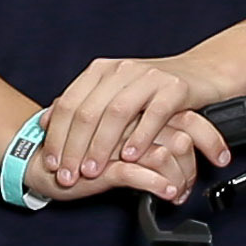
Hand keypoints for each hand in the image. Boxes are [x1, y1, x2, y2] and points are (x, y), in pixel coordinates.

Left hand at [39, 58, 194, 196]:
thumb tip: (44, 122)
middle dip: (75, 148)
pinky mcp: (175, 88)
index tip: (52, 164)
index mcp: (101, 71)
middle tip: (69, 175)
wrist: (201, 73)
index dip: (57, 136)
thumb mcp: (112, 94)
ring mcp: (148, 77)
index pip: (69, 104)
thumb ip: (81, 106)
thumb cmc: (153, 90)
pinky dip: (140, 138)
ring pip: (116, 113)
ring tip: (94, 171)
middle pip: (88, 111)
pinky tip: (130, 157)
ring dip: (102, 146)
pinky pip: (154, 114)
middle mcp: (121, 70)